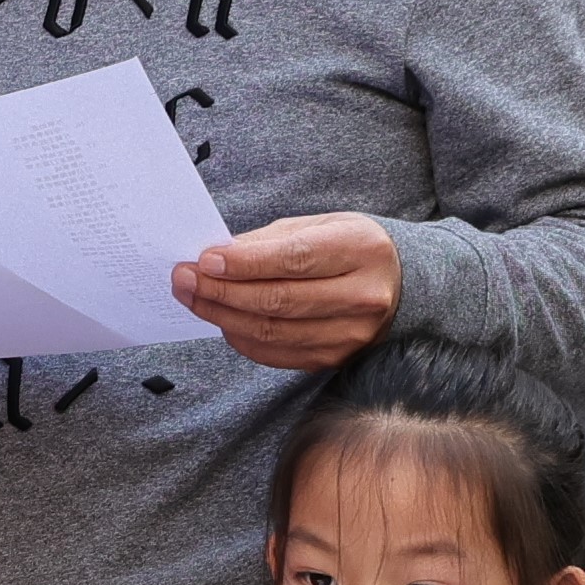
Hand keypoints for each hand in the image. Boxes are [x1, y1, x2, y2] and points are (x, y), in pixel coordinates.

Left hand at [175, 214, 402, 370]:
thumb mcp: (320, 226)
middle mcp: (362, 296)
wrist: (401, 285)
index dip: (245, 263)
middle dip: (222, 290)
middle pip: (278, 300)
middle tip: (184, 278)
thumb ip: (270, 241)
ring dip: (223, 315)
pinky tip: (221, 319)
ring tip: (193, 297)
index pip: (294, 260)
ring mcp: (352, 334)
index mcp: (361, 250)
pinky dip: (242, 338)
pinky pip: (277, 354)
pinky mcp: (337, 358)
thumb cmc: (351, 247)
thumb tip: (217, 257)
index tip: (204, 259)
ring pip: (273, 331)